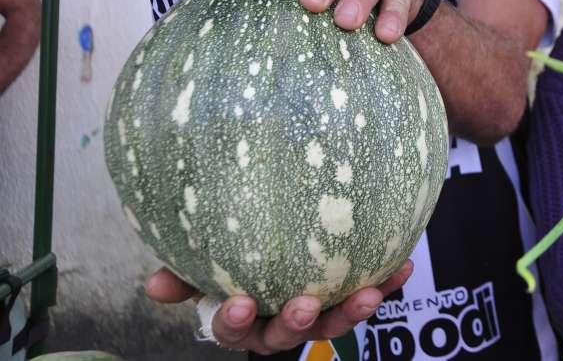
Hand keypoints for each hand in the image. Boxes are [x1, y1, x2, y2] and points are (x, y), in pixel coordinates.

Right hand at [144, 261, 412, 352]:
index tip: (239, 303)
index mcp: (242, 316)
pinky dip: (386, 283)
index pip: (232, 328)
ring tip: (367, 294)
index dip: (234, 320)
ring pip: (332, 324)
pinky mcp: (347, 297)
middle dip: (296, 323)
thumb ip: (184, 271)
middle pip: (285, 335)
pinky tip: (402, 265)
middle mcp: (279, 321)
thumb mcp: (207, 259)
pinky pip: (368, 295)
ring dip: (350, 312)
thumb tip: (153, 285)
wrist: (286, 234)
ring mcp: (316, 314)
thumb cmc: (234, 251)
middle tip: (305, 304)